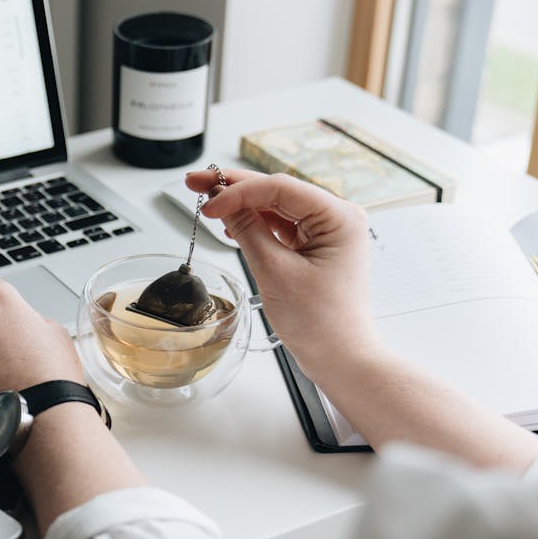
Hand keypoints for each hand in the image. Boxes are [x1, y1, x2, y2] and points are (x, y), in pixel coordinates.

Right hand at [185, 168, 378, 378]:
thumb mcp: (275, 271)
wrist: (340, 358)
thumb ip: (248, 231)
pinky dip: (255, 224)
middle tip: (197, 181)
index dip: (239, 191)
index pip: (280, 188)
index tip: (207, 201)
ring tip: (209, 203)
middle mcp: (337, 218)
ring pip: (276, 207)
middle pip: (277, 192)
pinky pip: (281, 226)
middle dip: (236, 189)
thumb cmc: (321, 323)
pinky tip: (231, 224)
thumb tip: (223, 204)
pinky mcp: (315, 247)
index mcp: (339, 217)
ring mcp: (326, 232)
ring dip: (243, 206)